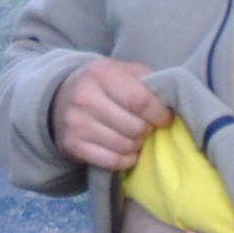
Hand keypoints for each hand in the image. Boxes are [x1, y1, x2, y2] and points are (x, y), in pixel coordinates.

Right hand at [52, 57, 174, 173]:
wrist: (61, 98)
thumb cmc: (104, 85)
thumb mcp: (123, 71)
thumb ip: (147, 82)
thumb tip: (172, 103)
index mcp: (101, 73)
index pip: (140, 101)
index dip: (159, 114)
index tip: (165, 118)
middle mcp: (84, 97)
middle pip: (134, 127)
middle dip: (147, 131)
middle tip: (147, 127)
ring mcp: (75, 123)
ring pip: (124, 146)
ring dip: (137, 146)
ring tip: (135, 137)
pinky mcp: (71, 145)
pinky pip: (111, 161)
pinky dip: (125, 159)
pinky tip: (126, 150)